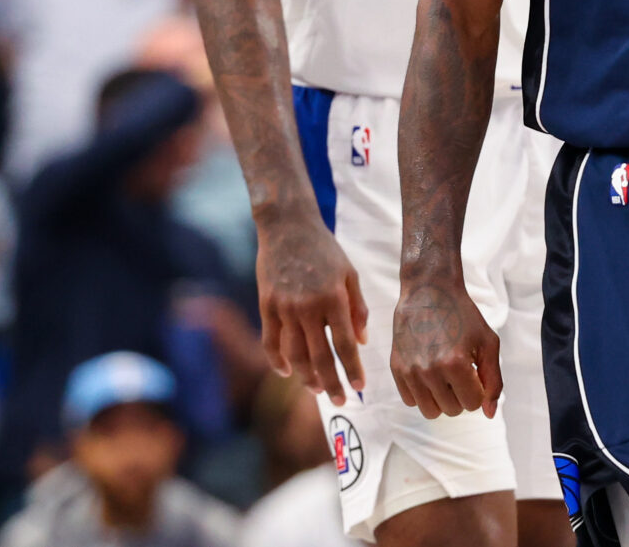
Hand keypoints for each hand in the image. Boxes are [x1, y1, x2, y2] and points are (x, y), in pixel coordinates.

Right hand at [256, 215, 368, 404]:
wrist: (287, 226)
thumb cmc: (325, 249)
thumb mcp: (349, 273)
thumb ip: (357, 308)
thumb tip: (362, 342)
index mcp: (333, 298)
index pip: (345, 344)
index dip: (353, 368)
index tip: (361, 387)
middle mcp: (308, 307)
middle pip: (320, 356)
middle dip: (332, 383)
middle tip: (341, 401)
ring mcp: (284, 308)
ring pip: (294, 354)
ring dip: (306, 377)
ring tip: (318, 390)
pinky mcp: (266, 305)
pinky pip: (271, 341)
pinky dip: (277, 361)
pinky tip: (288, 373)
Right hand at [392, 275, 501, 419]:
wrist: (429, 292)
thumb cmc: (463, 316)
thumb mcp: (488, 342)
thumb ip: (493, 380)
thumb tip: (489, 414)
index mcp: (456, 364)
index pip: (473, 404)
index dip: (478, 390)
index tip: (475, 372)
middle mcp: (430, 370)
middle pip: (452, 410)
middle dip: (461, 395)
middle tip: (460, 372)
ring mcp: (410, 371)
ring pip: (431, 412)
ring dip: (442, 399)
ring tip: (445, 376)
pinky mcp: (396, 369)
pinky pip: (411, 401)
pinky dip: (422, 393)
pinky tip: (429, 373)